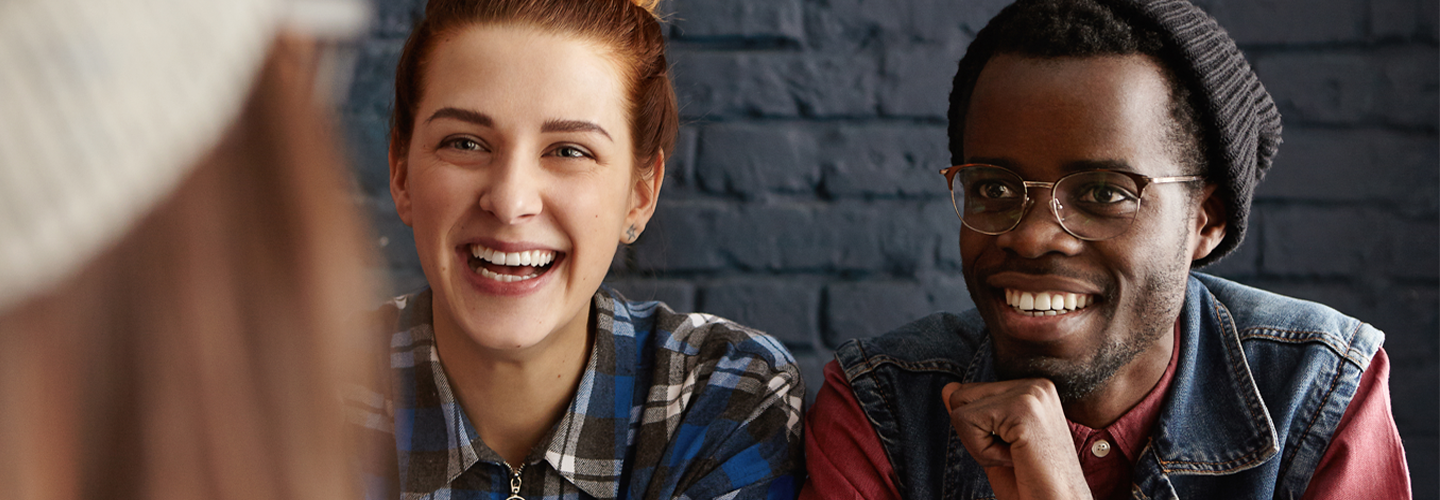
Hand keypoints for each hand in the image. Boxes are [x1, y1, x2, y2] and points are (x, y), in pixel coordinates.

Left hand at [942, 380, 1091, 499]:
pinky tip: (1014, 459)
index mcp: (1033, 388)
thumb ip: (973, 414)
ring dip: (978, 444)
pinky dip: (981, 451)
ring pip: (960, 408)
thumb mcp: (993, 444)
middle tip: (1013, 455)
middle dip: (975, 434)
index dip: (979, 429)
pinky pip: (966, 422)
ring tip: (1014, 457)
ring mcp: (1032, 393)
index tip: (1013, 450)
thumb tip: (948, 388)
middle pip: (961, 395)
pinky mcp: (1023, 408)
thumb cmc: (1031, 482)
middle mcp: (1036, 384)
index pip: (971, 393)